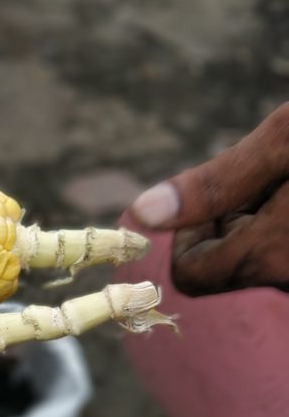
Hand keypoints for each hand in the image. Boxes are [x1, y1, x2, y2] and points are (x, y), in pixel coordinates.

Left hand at [129, 102, 288, 294]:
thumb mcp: (282, 142)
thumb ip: (214, 183)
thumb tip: (143, 213)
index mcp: (272, 256)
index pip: (188, 274)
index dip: (189, 235)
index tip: (219, 195)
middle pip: (221, 267)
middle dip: (227, 223)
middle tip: (268, 180)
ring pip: (252, 259)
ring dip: (255, 223)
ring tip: (288, 184)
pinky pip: (279, 255)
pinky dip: (278, 226)